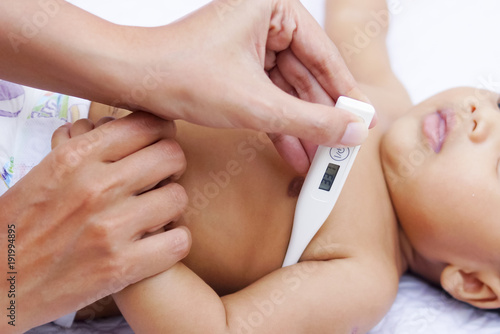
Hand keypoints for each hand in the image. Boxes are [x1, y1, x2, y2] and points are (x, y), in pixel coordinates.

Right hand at [0, 112, 189, 331]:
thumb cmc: (20, 226)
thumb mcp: (46, 172)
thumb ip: (86, 148)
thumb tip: (117, 123)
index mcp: (74, 157)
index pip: (145, 124)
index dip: (162, 132)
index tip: (160, 144)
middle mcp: (94, 187)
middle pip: (171, 156)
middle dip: (172, 167)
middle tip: (161, 180)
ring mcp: (109, 227)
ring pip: (178, 198)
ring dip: (171, 207)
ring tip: (156, 214)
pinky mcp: (119, 267)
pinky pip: (178, 242)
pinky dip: (174, 243)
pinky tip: (159, 243)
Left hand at [119, 0, 373, 172]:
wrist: (131, 81)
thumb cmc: (181, 74)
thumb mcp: (256, 104)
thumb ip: (310, 120)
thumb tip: (353, 131)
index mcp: (275, 6)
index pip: (325, 57)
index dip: (346, 96)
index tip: (363, 123)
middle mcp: (266, 19)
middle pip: (309, 75)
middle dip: (321, 117)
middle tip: (340, 148)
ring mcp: (252, 43)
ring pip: (289, 90)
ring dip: (301, 126)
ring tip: (318, 159)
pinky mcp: (239, 65)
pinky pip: (269, 95)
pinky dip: (279, 123)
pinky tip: (294, 151)